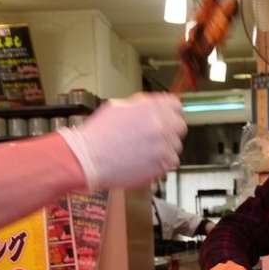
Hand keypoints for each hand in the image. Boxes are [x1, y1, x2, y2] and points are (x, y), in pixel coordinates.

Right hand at [57, 93, 185, 189]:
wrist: (89, 159)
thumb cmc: (98, 135)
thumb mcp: (118, 107)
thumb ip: (141, 106)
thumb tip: (154, 106)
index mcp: (150, 107)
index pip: (175, 105)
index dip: (169, 112)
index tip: (166, 118)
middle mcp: (160, 124)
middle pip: (179, 126)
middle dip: (169, 130)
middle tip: (156, 136)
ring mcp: (163, 145)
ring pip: (176, 145)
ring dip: (165, 147)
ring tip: (145, 151)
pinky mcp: (161, 164)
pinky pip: (171, 162)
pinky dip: (162, 163)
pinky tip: (146, 161)